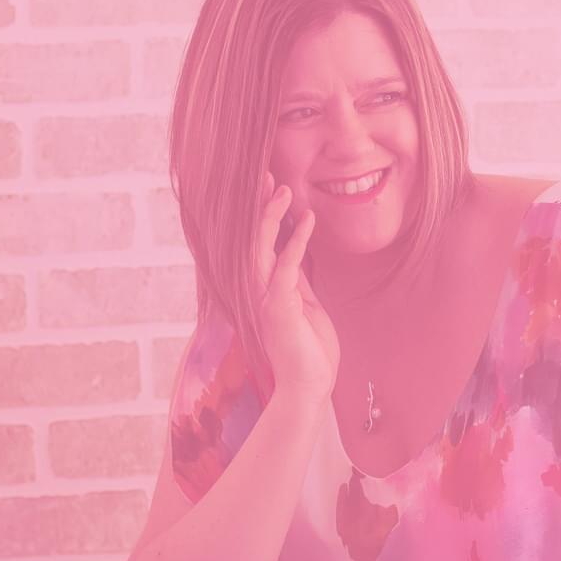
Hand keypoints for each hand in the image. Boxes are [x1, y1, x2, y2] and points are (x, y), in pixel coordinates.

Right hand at [252, 169, 338, 402]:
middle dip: (258, 205)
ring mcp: (264, 298)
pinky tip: (308, 220)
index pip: (258, 242)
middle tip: (265, 173)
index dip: (262, 213)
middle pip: (251, 238)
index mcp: (263, 288)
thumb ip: (297, 278)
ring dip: (271, 216)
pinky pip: (285, 266)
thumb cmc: (309, 350)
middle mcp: (256, 290)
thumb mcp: (305, 305)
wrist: (309, 387)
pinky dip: (296, 241)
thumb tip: (297, 249)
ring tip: (283, 188)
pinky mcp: (278, 307)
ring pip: (260, 247)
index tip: (269, 185)